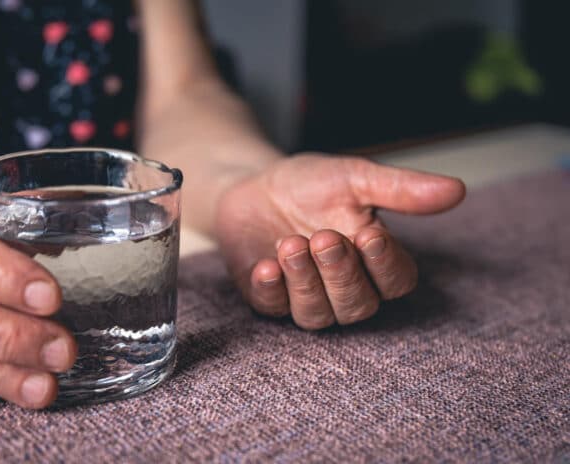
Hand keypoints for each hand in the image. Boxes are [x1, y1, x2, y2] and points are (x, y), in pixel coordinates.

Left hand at [215, 154, 465, 328]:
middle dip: (341, 273)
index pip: (396, 282)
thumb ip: (399, 189)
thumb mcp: (353, 178)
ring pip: (317, 315)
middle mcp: (342, 288)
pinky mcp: (266, 297)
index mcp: (372, 262)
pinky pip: (272, 307)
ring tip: (291, 243)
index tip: (370, 235)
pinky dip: (270, 290)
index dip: (386, 265)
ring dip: (306, 282)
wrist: (254, 183)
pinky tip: (266, 267)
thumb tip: (458, 189)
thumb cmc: (310, 185)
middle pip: (358, 305)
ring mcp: (303, 297)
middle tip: (324, 237)